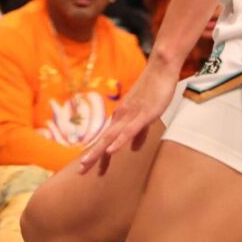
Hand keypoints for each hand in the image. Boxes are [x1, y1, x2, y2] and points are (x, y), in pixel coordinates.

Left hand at [74, 61, 177, 175]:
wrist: (161, 69)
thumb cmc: (154, 91)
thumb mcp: (146, 117)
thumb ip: (140, 133)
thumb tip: (134, 149)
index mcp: (122, 118)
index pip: (106, 140)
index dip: (97, 154)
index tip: (87, 168)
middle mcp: (121, 117)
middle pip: (103, 140)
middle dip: (92, 156)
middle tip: (80, 172)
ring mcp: (130, 115)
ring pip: (111, 137)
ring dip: (98, 152)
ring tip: (87, 164)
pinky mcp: (142, 114)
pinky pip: (128, 131)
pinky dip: (118, 142)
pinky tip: (110, 151)